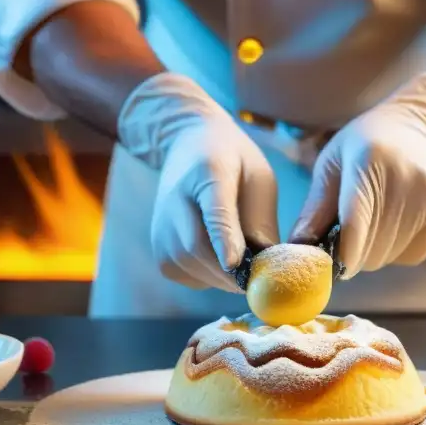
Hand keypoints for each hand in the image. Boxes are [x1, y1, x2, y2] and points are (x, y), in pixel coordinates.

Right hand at [118, 73, 278, 291]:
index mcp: (209, 172)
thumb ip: (261, 219)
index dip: (223, 237)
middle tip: (263, 280)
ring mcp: (161, 226)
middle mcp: (175, 200)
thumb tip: (267, 266)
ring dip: (224, 277)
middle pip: (199, 247)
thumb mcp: (259, 177)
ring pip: (193, 267)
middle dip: (234, 273)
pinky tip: (221, 259)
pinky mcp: (158, 248)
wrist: (187, 143)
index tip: (233, 263)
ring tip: (244, 264)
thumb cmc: (234, 162)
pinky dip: (209, 277)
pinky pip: (187, 276)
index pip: (214, 209)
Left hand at [290, 73, 425, 278]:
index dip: (342, 253)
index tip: (330, 268)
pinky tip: (391, 225)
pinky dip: (394, 250)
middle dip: (350, 254)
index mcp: (369, 162)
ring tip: (368, 225)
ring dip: (370, 253)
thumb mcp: (333, 162)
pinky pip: (410, 255)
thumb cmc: (366, 142)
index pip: (355, 221)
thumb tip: (297, 248)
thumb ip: (316, 207)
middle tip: (342, 239)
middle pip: (370, 248)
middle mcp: (404, 181)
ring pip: (388, 256)